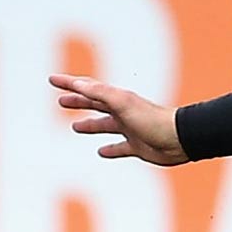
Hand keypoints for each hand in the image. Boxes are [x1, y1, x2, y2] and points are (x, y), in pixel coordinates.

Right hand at [50, 73, 186, 164]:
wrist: (180, 139)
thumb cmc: (152, 119)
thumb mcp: (122, 103)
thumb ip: (101, 93)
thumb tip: (78, 83)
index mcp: (117, 99)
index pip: (88, 88)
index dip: (69, 83)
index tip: (52, 80)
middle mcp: (122, 112)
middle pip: (95, 104)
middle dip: (78, 101)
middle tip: (60, 101)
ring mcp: (129, 129)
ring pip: (104, 126)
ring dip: (90, 125)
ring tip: (75, 126)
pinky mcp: (137, 147)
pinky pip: (120, 148)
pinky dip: (110, 149)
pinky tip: (101, 152)